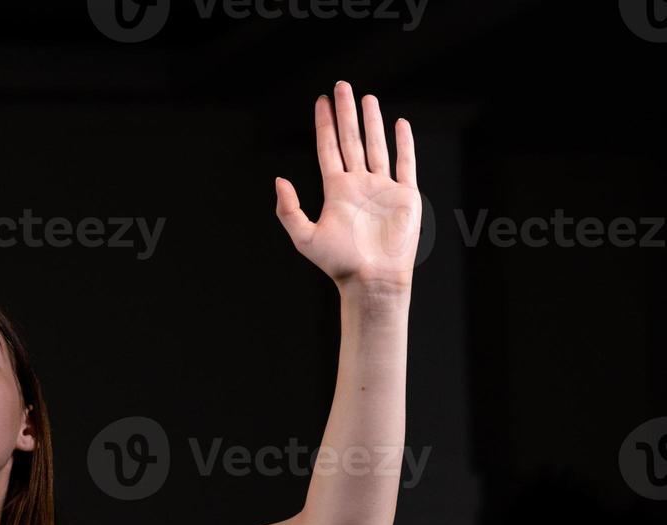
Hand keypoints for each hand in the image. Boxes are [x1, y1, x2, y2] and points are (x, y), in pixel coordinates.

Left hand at [275, 80, 420, 293]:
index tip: (321, 102)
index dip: (325, 125)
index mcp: (336, 191)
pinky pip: (405, 163)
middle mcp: (358, 185)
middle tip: (341, 86)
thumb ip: (289, 209)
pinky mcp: (404, 195)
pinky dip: (403, 143)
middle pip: (351, 140)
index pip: (328, 149)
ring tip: (367, 98)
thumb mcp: (304, 237)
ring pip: (376, 146)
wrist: (372, 280)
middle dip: (346, 113)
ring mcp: (382, 188)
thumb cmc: (339, 264)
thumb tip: (278, 180)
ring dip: (372, 122)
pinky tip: (399, 124)